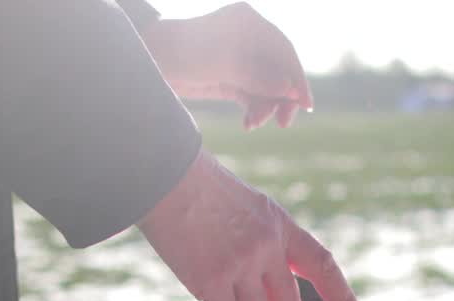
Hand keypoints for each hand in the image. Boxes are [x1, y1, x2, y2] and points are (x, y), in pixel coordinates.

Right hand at [139, 149, 362, 300]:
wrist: (164, 174)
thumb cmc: (200, 189)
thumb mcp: (249, 207)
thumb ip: (264, 243)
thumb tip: (260, 285)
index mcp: (282, 226)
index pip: (324, 266)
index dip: (344, 299)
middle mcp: (267, 247)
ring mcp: (240, 264)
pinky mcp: (210, 277)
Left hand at [142, 2, 312, 129]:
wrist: (149, 61)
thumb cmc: (184, 52)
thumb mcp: (223, 63)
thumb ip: (258, 77)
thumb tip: (290, 90)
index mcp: (249, 23)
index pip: (283, 51)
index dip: (297, 77)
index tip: (304, 104)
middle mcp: (249, 40)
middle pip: (279, 72)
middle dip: (282, 98)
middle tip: (283, 122)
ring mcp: (240, 61)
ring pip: (267, 88)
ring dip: (266, 108)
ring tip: (254, 124)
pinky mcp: (231, 79)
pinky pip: (253, 97)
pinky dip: (254, 110)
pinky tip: (249, 123)